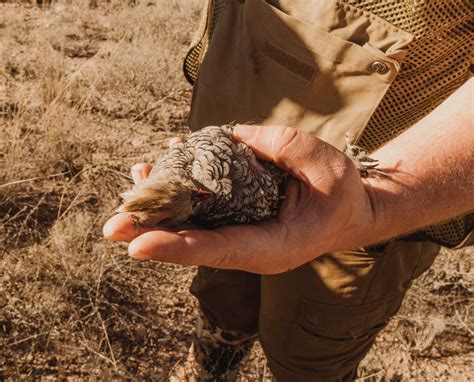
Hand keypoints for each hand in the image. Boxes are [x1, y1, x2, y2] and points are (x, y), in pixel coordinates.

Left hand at [103, 125, 379, 273]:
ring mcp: (244, 235)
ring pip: (194, 227)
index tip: (137, 246)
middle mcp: (251, 246)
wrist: (351, 210)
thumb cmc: (341, 190)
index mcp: (273, 246)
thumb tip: (227, 138)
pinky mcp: (240, 219)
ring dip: (160, 209)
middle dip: (152, 232)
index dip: (177, 246)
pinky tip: (161, 171)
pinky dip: (181, 193)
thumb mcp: (320, 161)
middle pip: (195, 243)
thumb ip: (275, 146)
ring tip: (133, 185)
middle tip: (111, 226)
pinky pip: (204, 211)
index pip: (218, 250)